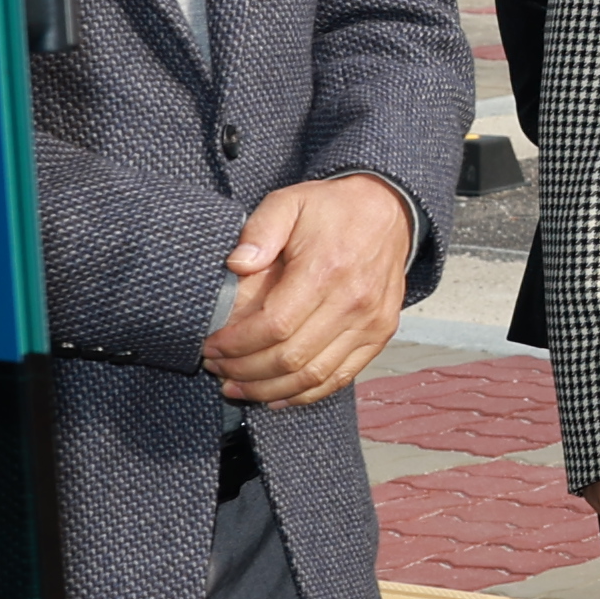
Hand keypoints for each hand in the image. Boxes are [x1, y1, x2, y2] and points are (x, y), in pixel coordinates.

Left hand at [201, 173, 414, 408]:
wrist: (388, 211)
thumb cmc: (332, 209)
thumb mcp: (289, 202)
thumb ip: (259, 230)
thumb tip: (236, 265)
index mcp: (326, 270)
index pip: (274, 326)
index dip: (236, 344)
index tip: (211, 347)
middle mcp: (352, 302)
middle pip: (290, 357)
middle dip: (244, 370)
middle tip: (217, 369)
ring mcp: (370, 322)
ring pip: (314, 375)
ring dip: (269, 389)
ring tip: (237, 387)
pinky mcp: (380, 334)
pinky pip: (341, 377)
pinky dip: (306, 394)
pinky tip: (276, 396)